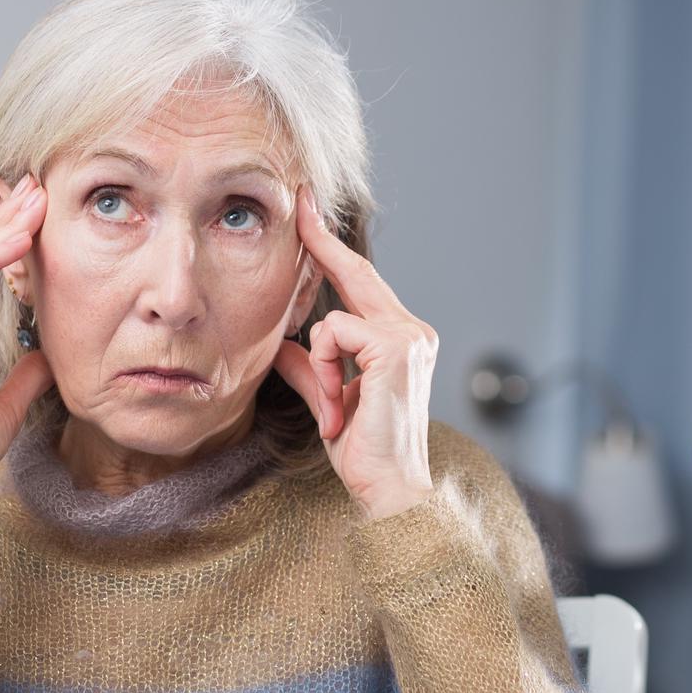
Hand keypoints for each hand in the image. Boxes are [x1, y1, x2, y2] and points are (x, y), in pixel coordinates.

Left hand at [271, 187, 435, 520]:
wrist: (390, 489)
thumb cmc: (367, 453)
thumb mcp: (330, 401)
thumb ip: (311, 368)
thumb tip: (279, 344)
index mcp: (402, 340)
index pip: (362, 284)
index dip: (333, 250)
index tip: (311, 215)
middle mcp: (413, 331)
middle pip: (357, 274)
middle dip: (323, 241)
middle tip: (301, 203)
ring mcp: (409, 338)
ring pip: (336, 318)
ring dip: (322, 365)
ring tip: (338, 408)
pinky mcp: (395, 349)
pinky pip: (335, 335)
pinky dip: (327, 370)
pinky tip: (342, 406)